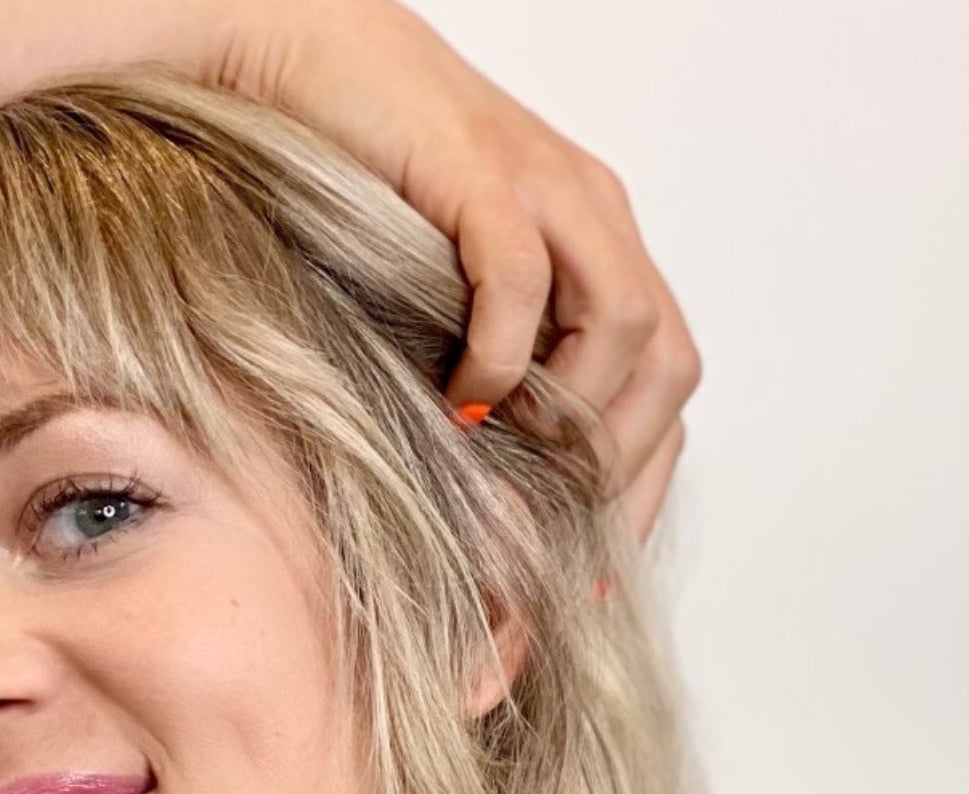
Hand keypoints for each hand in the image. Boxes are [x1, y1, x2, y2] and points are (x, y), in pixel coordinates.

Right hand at [208, 0, 698, 543]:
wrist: (299, 45)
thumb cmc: (354, 166)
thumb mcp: (435, 276)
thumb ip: (473, 346)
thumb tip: (471, 468)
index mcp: (594, 240)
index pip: (666, 375)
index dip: (642, 477)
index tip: (590, 566)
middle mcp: (593, 214)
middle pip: (670, 362)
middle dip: (620, 465)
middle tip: (553, 536)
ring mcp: (547, 189)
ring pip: (625, 325)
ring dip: (573, 414)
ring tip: (503, 459)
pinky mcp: (481, 173)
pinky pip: (523, 279)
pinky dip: (503, 353)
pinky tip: (458, 393)